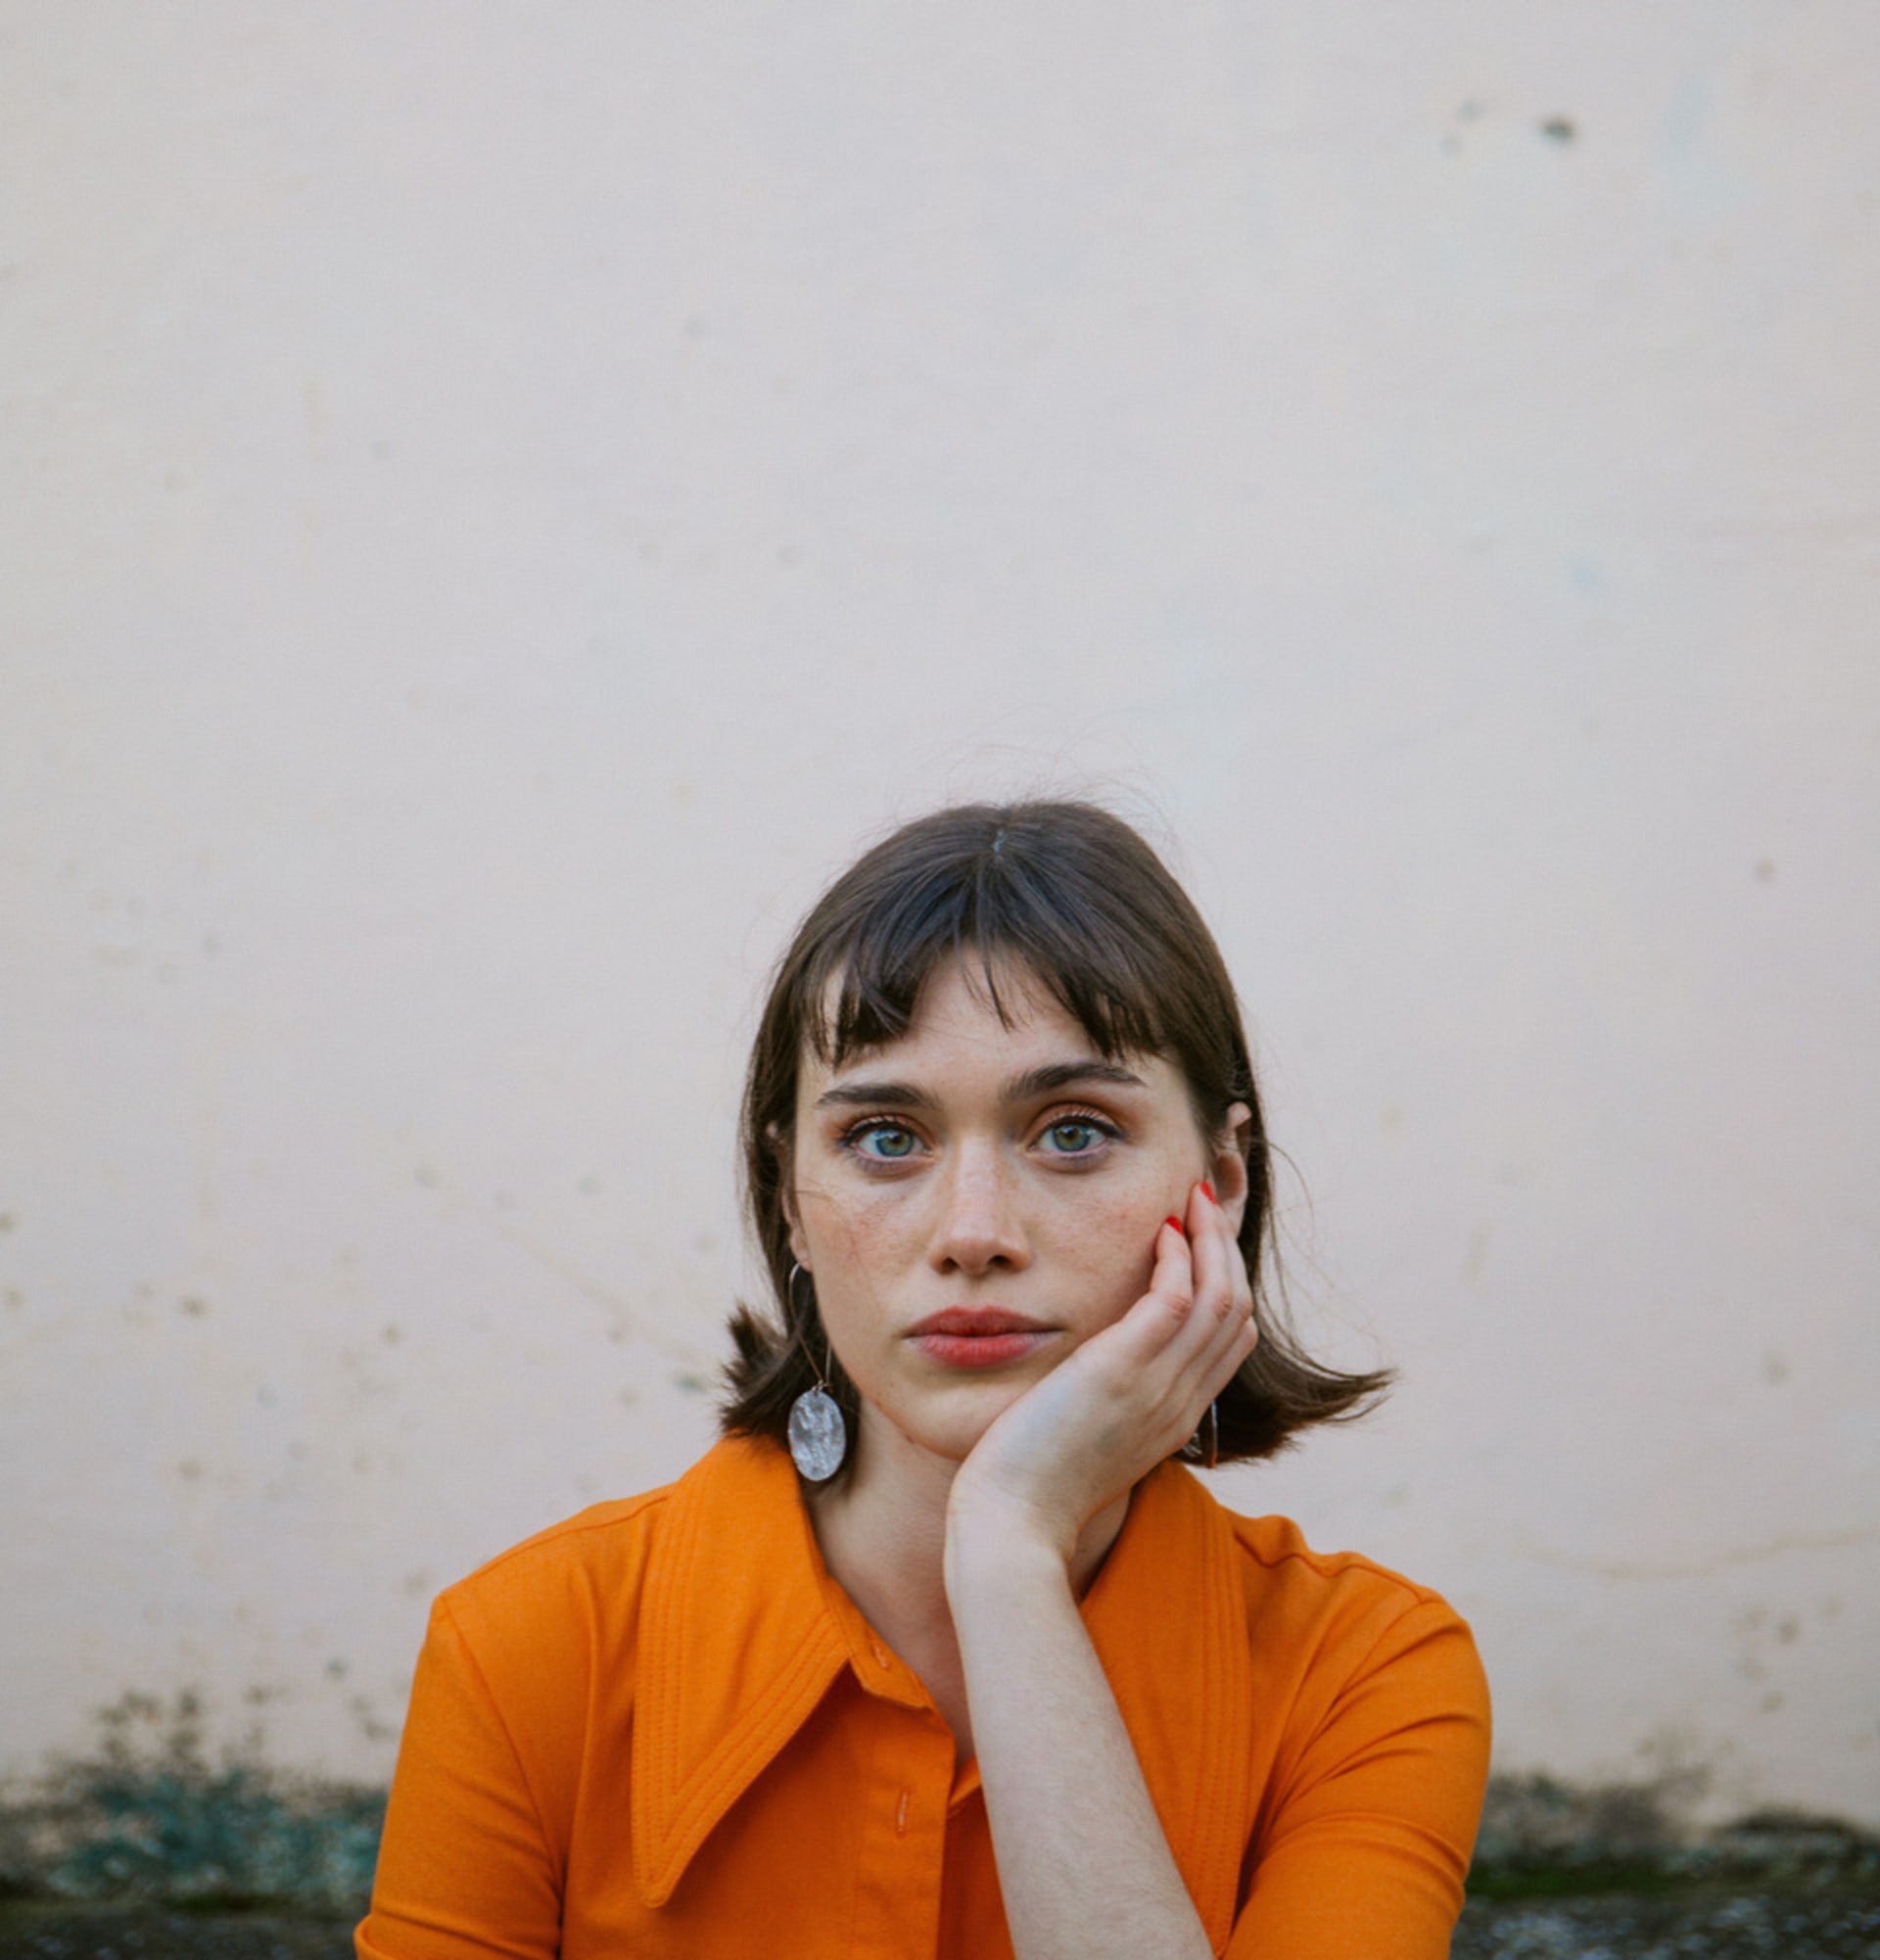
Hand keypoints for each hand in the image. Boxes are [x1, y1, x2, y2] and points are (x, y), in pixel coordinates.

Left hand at [945, 1180, 1256, 1569]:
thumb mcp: (1086, 1438)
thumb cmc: (1031, 1485)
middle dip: (1226, 1251)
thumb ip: (1106, 1402)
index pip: (1230, 1341)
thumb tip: (1093, 1371)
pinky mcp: (1122, 1372)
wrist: (1013, 1523)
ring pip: (1222, 1298)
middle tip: (1202, 1205)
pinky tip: (1161, 1232)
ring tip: (1190, 1200)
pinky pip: (1176, 1300)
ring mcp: (1158, 1389)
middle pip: (1237, 1312)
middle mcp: (1180, 1402)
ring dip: (1212, 1241)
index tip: (1200, 1244)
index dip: (1225, 1284)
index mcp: (1174, 1418)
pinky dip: (1179, 1259)